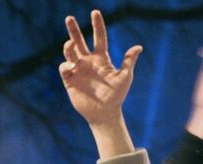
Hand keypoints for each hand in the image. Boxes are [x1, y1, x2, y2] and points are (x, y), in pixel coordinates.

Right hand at [59, 10, 141, 128]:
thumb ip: (128, 61)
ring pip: (70, 53)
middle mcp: (88, 62)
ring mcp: (78, 71)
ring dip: (68, 47)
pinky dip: (65, 64)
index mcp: (102, 58)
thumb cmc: (116, 96)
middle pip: (80, 41)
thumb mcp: (125, 77)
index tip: (95, 12)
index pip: (99, 37)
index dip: (97, 25)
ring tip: (69, 45)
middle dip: (74, 30)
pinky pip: (64, 68)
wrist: (104, 113)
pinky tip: (71, 66)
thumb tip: (138, 47)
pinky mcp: (70, 81)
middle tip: (69, 18)